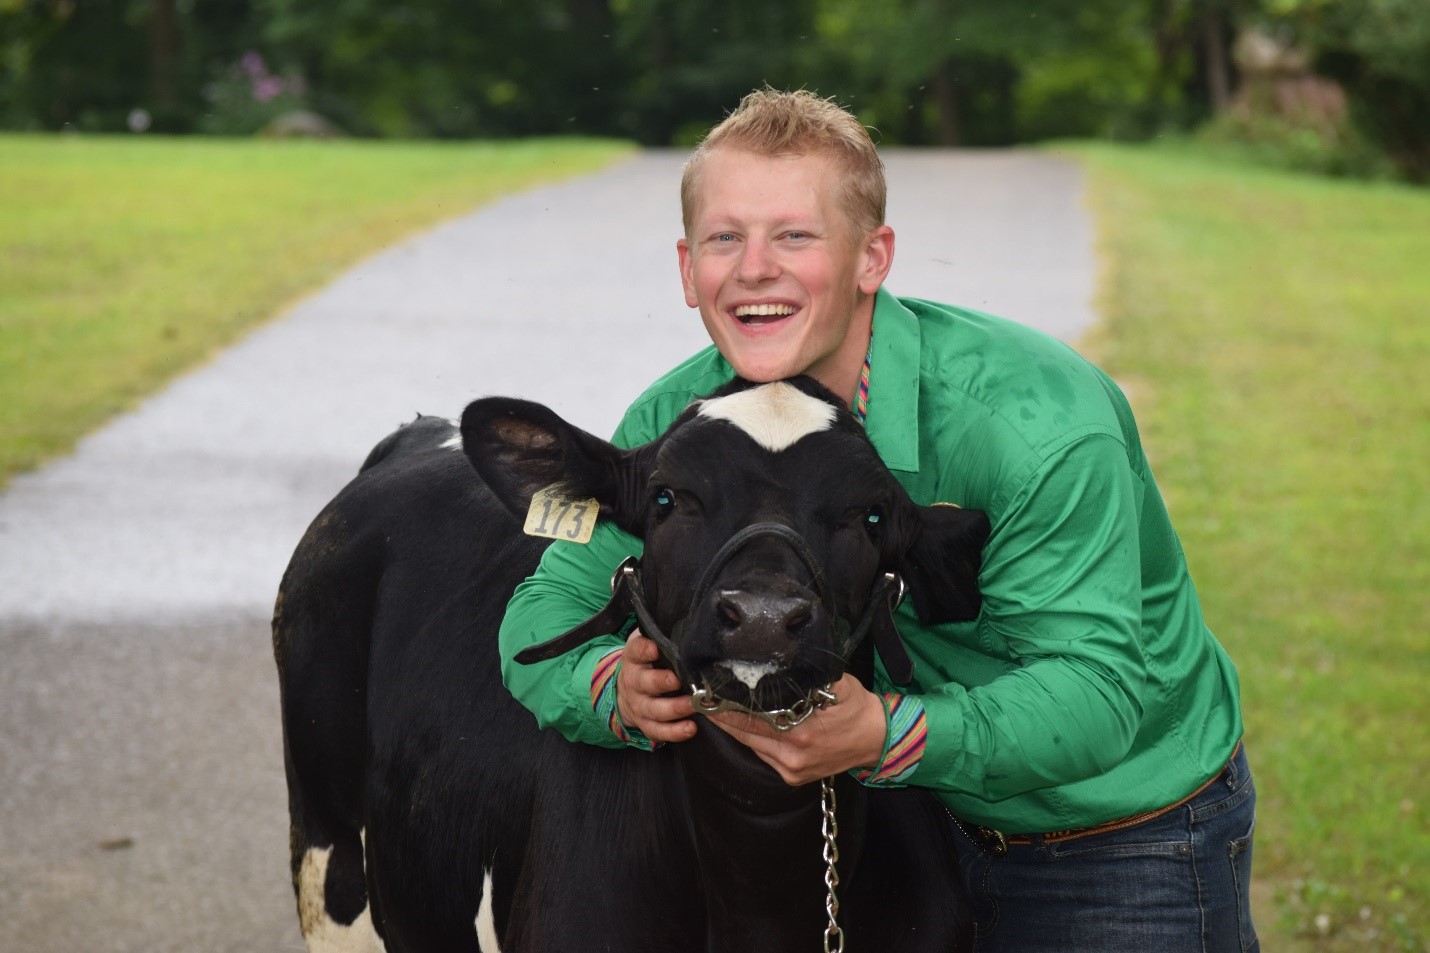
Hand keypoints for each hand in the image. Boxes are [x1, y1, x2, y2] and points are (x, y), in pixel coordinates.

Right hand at [616, 630, 696, 743]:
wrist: (626, 691)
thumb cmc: (648, 662)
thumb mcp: (648, 643)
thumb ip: (662, 633)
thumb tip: (690, 620)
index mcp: (634, 658)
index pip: (636, 651)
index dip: (644, 649)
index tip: (655, 647)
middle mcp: (633, 681)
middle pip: (644, 682)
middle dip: (661, 682)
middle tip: (678, 680)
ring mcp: (639, 705)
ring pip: (653, 709)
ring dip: (674, 708)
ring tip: (693, 705)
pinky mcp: (645, 724)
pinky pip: (658, 731)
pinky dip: (674, 732)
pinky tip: (690, 728)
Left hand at [705, 673, 886, 785]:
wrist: (876, 740)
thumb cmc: (855, 708)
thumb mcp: (836, 683)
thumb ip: (807, 675)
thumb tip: (781, 662)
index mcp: (801, 732)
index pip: (750, 718)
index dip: (725, 705)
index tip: (706, 692)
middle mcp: (793, 755)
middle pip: (744, 734)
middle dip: (721, 716)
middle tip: (700, 698)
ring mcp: (792, 769)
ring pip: (750, 746)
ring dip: (732, 728)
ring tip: (714, 708)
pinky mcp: (793, 777)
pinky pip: (763, 755)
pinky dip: (751, 740)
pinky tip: (741, 725)